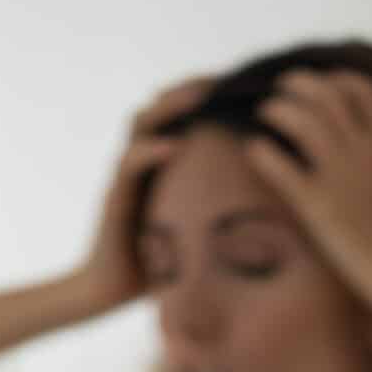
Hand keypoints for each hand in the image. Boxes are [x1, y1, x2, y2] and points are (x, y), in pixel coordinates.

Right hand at [76, 75, 216, 314]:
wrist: (105, 292)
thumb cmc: (152, 266)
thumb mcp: (191, 232)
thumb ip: (214, 213)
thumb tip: (265, 214)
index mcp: (158, 165)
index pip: (178, 116)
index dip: (203, 96)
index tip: (237, 85)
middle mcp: (139, 162)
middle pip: (160, 107)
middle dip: (190, 89)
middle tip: (223, 79)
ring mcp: (124, 177)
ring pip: (142, 124)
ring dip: (170, 107)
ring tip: (199, 98)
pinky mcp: (115, 198)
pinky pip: (130, 165)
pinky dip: (151, 151)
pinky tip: (174, 145)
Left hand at [245, 68, 371, 313]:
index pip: (365, 93)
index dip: (340, 81)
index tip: (327, 83)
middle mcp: (365, 153)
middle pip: (328, 95)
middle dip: (302, 84)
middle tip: (284, 88)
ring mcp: (341, 177)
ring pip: (302, 120)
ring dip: (279, 108)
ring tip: (266, 111)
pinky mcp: (318, 207)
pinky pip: (282, 167)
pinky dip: (264, 153)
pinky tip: (254, 151)